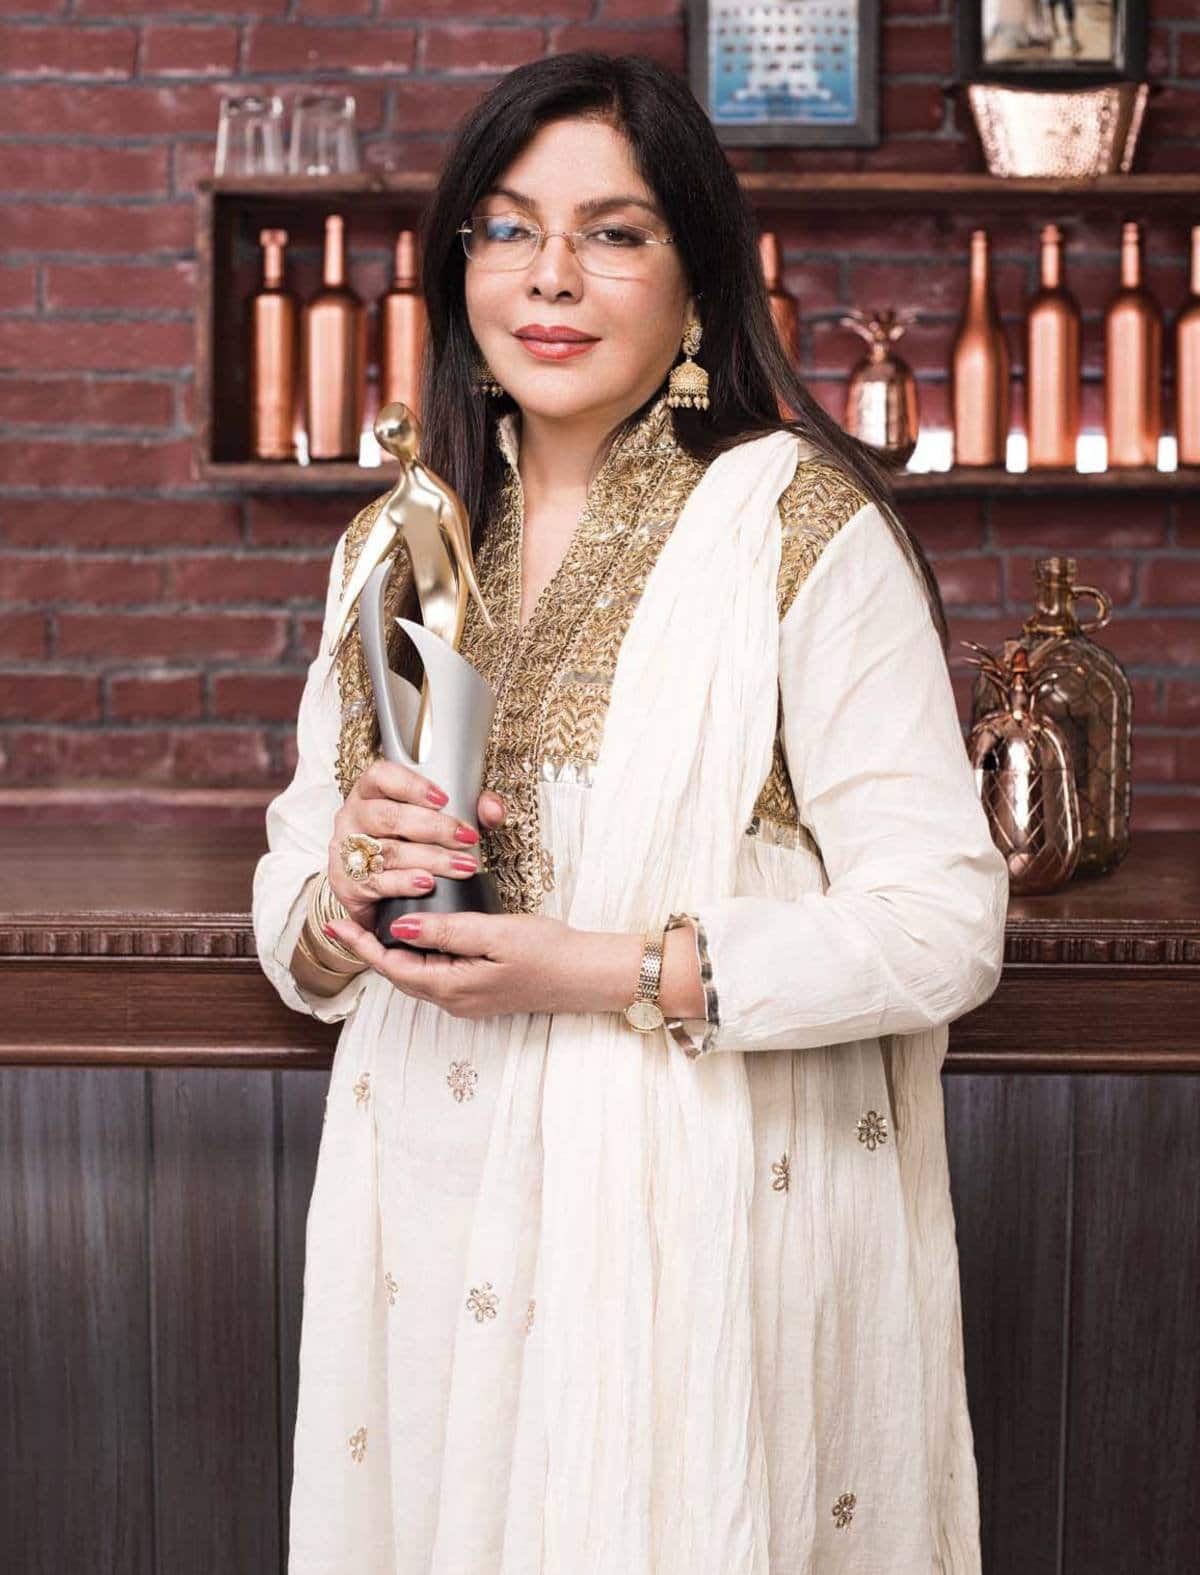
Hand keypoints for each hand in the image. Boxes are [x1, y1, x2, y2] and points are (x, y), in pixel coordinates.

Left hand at [321, 909, 600, 1019]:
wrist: (585, 976)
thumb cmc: (547, 952)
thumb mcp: (495, 934)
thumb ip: (446, 931)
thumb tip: (400, 927)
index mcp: (451, 987)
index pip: (391, 966)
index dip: (360, 944)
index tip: (334, 923)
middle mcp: (453, 1000)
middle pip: (398, 973)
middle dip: (371, 947)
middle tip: (348, 918)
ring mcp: (466, 1000)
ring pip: (416, 974)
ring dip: (394, 951)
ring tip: (374, 923)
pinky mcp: (479, 993)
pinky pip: (436, 974)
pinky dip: (419, 954)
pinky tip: (419, 934)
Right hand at [328, 759, 505, 928]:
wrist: (376, 892)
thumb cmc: (407, 846)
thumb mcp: (438, 822)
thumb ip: (469, 810)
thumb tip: (492, 809)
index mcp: (370, 792)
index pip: (381, 776)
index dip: (412, 785)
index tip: (443, 798)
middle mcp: (353, 817)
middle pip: (388, 816)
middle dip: (433, 827)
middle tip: (465, 838)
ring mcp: (347, 851)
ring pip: (388, 850)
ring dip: (430, 858)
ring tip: (461, 866)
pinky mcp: (348, 884)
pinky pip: (378, 881)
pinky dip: (405, 882)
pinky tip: (427, 883)